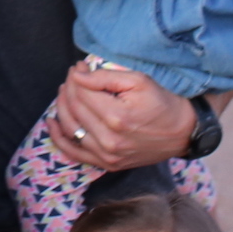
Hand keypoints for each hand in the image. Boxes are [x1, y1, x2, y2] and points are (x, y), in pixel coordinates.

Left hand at [47, 61, 195, 171]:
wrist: (181, 132)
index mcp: (117, 117)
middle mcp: (109, 140)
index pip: (83, 93)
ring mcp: (107, 156)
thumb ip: (104, 78)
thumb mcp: (138, 81)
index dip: (76, 77)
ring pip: (71, 128)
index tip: (79, 66)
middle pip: (74, 109)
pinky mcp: (107, 165)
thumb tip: (78, 75)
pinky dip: (59, 137)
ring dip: (61, 107)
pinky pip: (74, 153)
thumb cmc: (161, 103)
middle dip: (69, 88)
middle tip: (73, 76)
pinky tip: (51, 122)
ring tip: (65, 91)